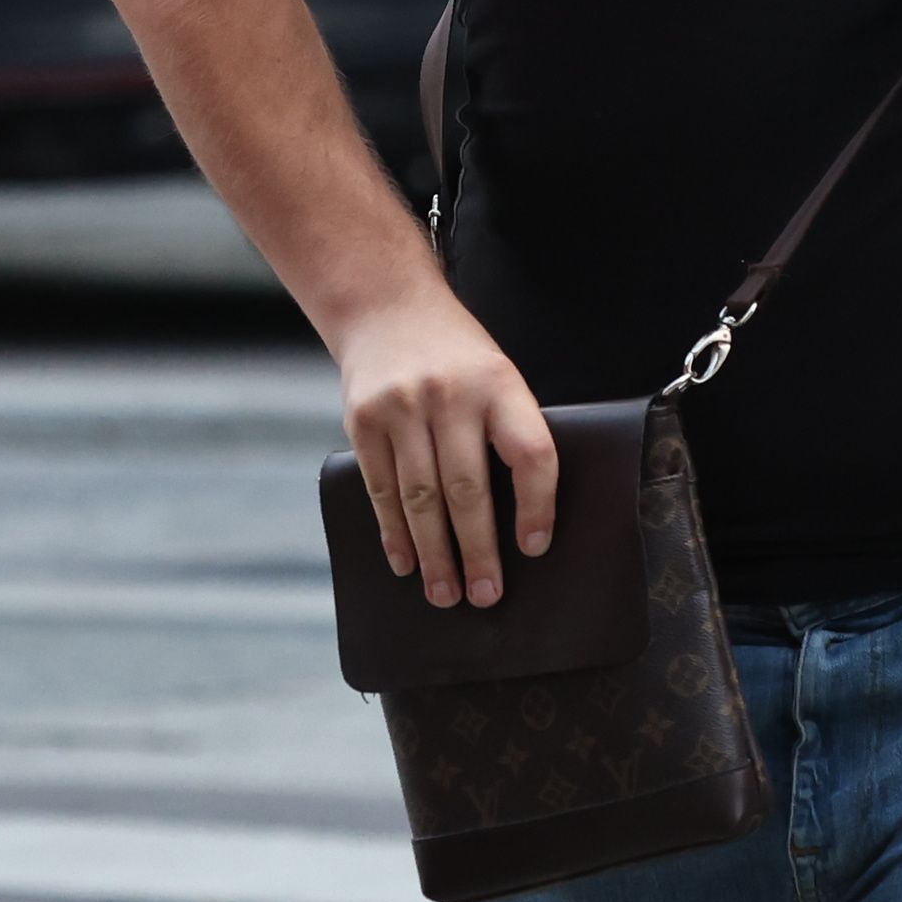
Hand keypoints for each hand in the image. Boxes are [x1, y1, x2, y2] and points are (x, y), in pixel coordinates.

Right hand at [332, 285, 557, 606]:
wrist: (386, 306)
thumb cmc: (456, 356)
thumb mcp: (496, 375)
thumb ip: (508, 431)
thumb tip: (525, 518)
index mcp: (499, 384)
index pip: (530, 453)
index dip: (537, 505)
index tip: (535, 548)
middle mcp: (450, 396)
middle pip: (468, 489)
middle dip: (478, 551)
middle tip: (485, 595)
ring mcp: (402, 408)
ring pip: (421, 498)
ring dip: (434, 554)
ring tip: (446, 594)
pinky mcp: (363, 421)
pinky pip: (382, 489)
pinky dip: (393, 533)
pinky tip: (406, 562)